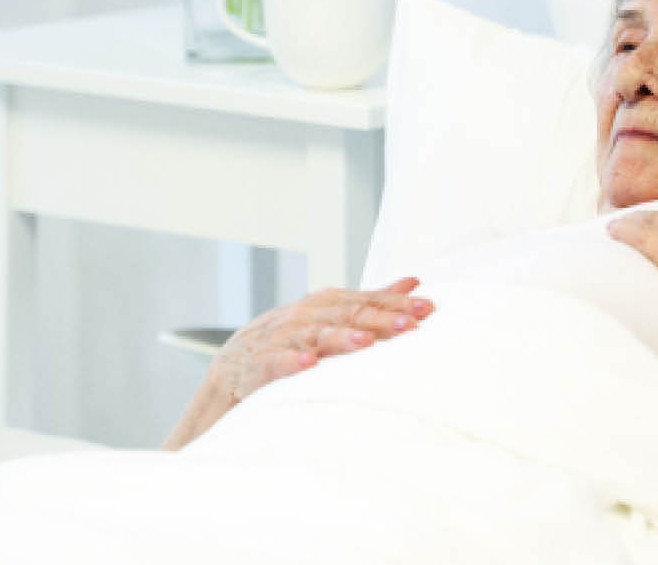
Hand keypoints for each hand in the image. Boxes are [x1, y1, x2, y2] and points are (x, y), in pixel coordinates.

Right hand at [214, 276, 434, 402]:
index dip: (395, 303)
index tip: (427, 308)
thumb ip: (371, 301)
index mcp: (322, 305)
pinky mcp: (258, 367)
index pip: (364, 300)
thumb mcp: (330, 317)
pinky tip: (309, 364)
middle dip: (378, 318)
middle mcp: (302, 317)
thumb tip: (413, 281)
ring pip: (314, 336)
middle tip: (409, 324)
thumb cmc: (289, 342)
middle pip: (345, 315)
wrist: (230, 374)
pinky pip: (275, 363)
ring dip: (340, 338)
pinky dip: (291, 362)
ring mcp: (279, 340)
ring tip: (365, 342)